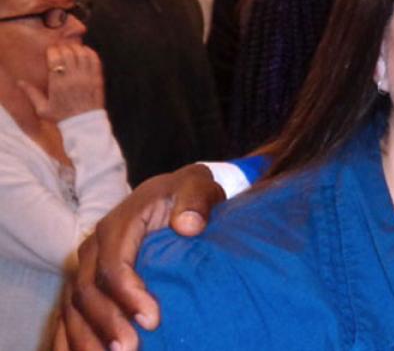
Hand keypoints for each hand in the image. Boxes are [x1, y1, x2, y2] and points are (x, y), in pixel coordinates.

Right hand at [17, 44, 103, 122]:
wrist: (84, 124)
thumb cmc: (62, 117)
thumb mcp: (42, 108)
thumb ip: (32, 94)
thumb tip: (20, 82)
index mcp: (58, 84)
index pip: (55, 59)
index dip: (52, 51)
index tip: (51, 50)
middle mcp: (73, 78)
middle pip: (68, 54)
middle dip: (63, 48)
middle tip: (61, 48)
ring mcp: (87, 78)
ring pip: (82, 54)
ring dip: (76, 48)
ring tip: (72, 49)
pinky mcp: (97, 79)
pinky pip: (95, 60)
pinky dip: (90, 52)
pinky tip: (85, 51)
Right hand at [59, 164, 226, 350]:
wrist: (174, 195)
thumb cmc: (188, 195)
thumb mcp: (198, 186)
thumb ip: (196, 201)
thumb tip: (188, 225)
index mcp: (118, 224)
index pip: (113, 265)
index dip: (128, 294)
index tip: (152, 320)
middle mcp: (94, 247)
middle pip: (86, 291)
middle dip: (106, 324)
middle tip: (129, 350)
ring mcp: (85, 267)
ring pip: (72, 308)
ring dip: (85, 339)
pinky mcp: (85, 283)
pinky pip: (68, 315)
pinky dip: (69, 340)